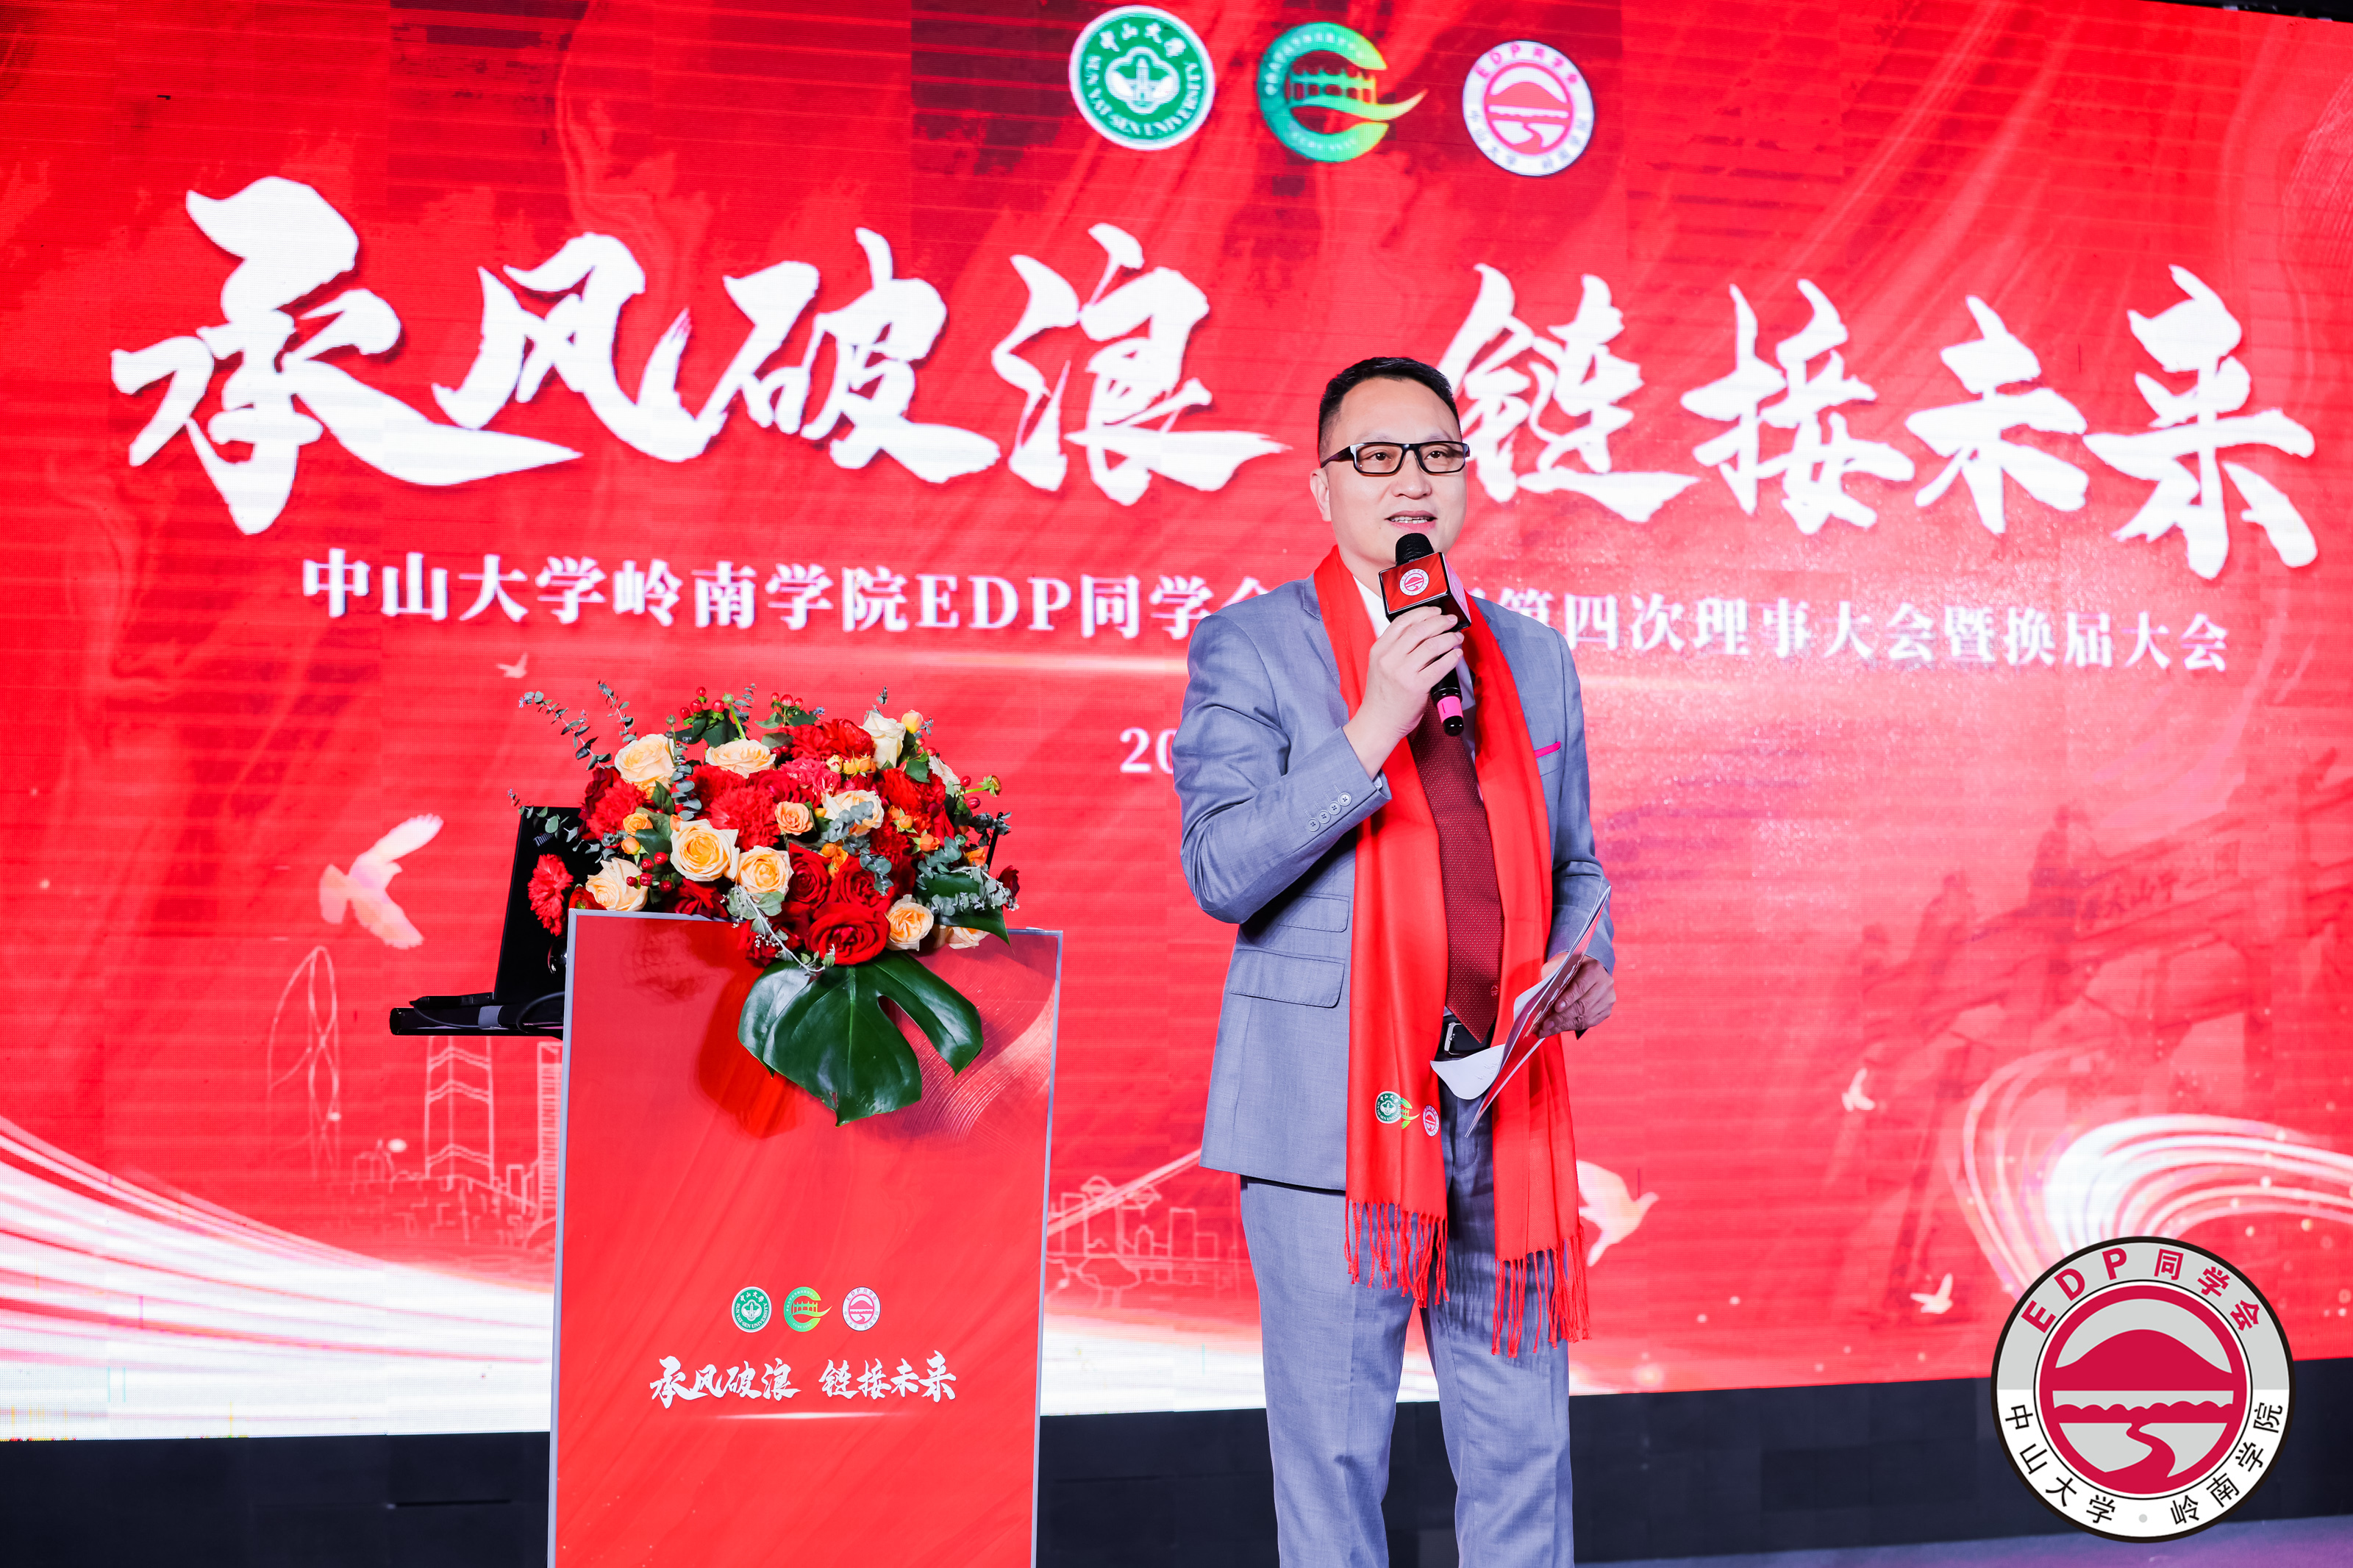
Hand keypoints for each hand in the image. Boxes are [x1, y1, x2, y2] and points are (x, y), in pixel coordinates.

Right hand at [1343, 604, 1462, 775]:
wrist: (1378, 722)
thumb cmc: (1382, 695)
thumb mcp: (1380, 665)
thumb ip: (1394, 648)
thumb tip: (1422, 631)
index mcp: (1379, 649)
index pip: (1402, 621)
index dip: (1423, 612)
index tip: (1436, 611)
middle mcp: (1389, 658)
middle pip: (1420, 629)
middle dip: (1440, 621)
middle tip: (1451, 621)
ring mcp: (1402, 672)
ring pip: (1432, 645)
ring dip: (1450, 638)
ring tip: (1457, 638)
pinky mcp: (1417, 687)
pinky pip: (1440, 666)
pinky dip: (1452, 657)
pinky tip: (1456, 654)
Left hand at [1534, 953, 1613, 1036]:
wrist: (1586, 970)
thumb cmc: (1568, 968)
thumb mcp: (1558, 966)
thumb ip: (1553, 979)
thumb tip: (1543, 1001)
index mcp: (1594, 969)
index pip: (1580, 986)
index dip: (1568, 998)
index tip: (1556, 1008)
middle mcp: (1605, 984)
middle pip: (1582, 1005)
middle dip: (1561, 1017)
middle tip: (1545, 1025)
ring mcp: (1607, 999)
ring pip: (1585, 1017)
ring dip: (1563, 1025)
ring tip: (1546, 1030)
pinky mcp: (1606, 1011)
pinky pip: (1588, 1023)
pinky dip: (1571, 1027)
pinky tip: (1557, 1029)